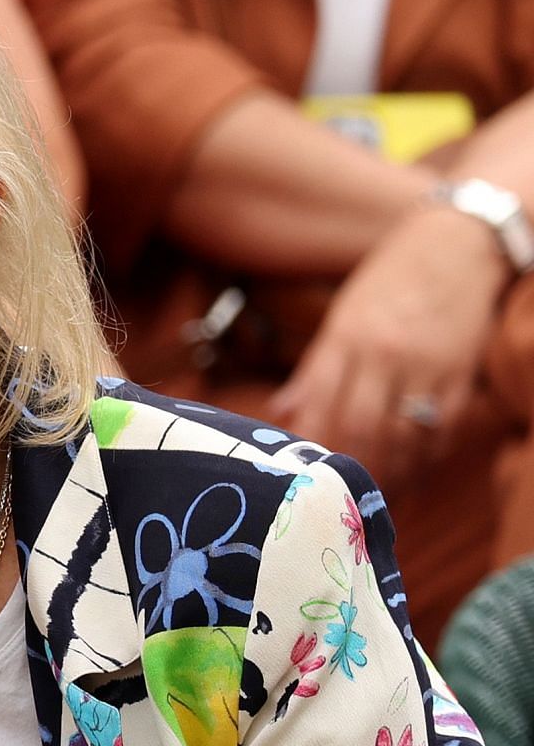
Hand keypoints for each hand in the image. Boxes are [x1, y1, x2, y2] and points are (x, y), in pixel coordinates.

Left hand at [270, 204, 509, 485]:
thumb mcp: (343, 314)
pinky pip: (443, 427)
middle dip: (347, 468)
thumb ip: (315, 367)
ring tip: (371, 500)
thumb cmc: (391, 279)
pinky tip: (412, 474)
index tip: (298, 476)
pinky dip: (426, 456)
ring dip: (388, 472)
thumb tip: (282, 411)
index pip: (320, 403)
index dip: (310, 444)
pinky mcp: (462, 374)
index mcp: (346, 337)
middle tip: (335, 502)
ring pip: (403, 434)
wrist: (458, 242)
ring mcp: (426, 365)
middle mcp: (384, 354)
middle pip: (360, 426)